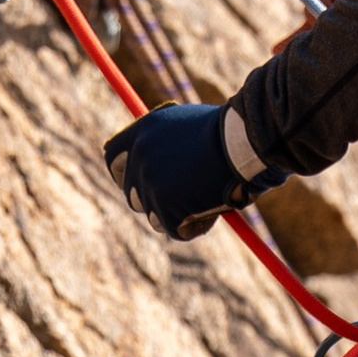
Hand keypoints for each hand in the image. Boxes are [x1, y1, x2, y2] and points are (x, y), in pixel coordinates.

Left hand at [104, 102, 249, 239]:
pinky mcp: (167, 210)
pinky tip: (216, 207)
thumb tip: (162, 163)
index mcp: (142, 134)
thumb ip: (167, 142)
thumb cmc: (228, 133)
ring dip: (178, 215)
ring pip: (154, 217)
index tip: (142, 183)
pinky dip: (197, 226)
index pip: (113, 160)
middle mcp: (140, 158)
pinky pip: (177, 230)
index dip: (125, 175)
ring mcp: (151, 185)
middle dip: (154, 202)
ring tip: (208, 200)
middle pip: (132, 194)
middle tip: (181, 203)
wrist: (244, 143)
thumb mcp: (189, 126)